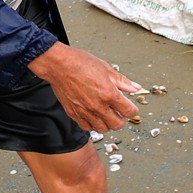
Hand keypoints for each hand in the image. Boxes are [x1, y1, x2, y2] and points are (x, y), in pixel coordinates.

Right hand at [27, 42, 141, 132]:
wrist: (58, 65)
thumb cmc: (79, 63)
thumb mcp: (106, 68)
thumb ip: (122, 81)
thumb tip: (134, 87)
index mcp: (109, 93)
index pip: (128, 111)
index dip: (133, 110)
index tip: (131, 108)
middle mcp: (98, 105)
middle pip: (117, 124)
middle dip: (121, 120)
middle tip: (120, 113)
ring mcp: (85, 111)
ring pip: (102, 129)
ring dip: (107, 124)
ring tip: (106, 115)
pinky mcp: (74, 113)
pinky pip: (86, 127)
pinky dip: (92, 125)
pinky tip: (93, 117)